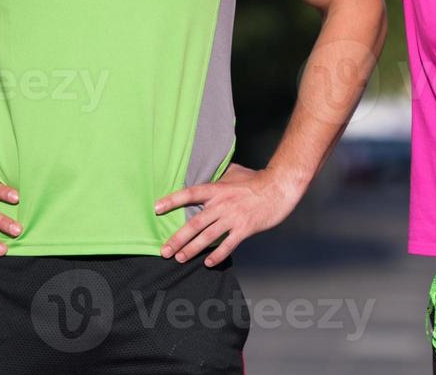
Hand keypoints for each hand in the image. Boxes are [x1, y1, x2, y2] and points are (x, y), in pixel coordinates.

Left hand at [154, 166, 300, 266]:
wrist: (279, 188)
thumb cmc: (257, 180)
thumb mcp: (235, 173)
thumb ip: (220, 176)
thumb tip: (210, 173)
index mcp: (217, 189)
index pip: (190, 194)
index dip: (172, 200)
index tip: (156, 208)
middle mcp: (222, 204)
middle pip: (194, 223)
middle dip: (177, 239)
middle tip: (164, 251)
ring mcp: (233, 217)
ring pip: (207, 236)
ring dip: (192, 249)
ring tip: (180, 258)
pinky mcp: (245, 228)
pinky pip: (228, 244)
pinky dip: (218, 254)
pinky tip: (208, 262)